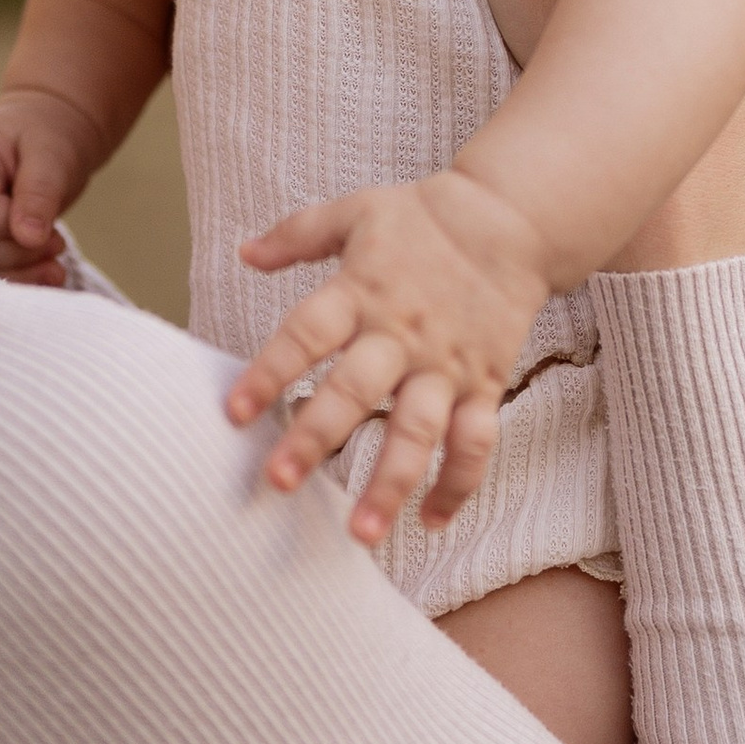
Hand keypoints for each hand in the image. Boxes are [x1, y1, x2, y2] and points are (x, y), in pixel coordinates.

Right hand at [0, 88, 101, 286]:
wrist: (48, 132)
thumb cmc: (47, 132)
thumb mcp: (51, 152)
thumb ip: (38, 192)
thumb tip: (28, 237)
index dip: (7, 228)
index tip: (50, 235)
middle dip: (17, 254)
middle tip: (58, 245)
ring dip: (19, 273)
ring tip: (57, 270)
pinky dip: (18, 276)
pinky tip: (47, 277)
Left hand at [225, 167, 557, 543]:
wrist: (510, 218)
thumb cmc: (425, 217)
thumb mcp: (355, 210)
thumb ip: (296, 234)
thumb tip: (244, 251)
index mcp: (362, 291)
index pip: (306, 333)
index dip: (270, 371)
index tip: (234, 412)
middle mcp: (401, 334)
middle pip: (354, 391)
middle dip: (315, 438)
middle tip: (278, 483)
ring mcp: (445, 364)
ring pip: (418, 430)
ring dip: (390, 482)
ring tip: (362, 532)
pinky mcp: (484, 383)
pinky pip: (475, 441)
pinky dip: (459, 484)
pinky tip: (433, 521)